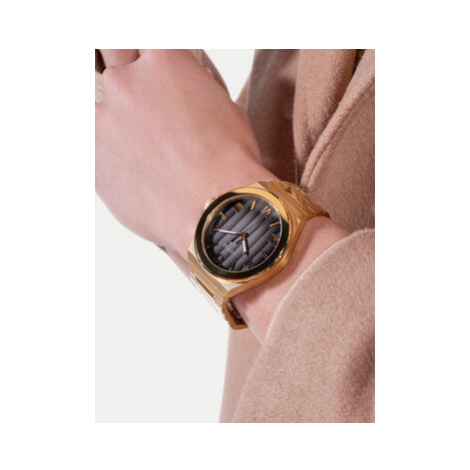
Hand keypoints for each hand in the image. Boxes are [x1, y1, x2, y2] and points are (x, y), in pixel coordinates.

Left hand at [96, 49, 273, 258]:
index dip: (145, 58)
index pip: (141, 42)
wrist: (214, 210)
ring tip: (141, 151)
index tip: (145, 70)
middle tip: (137, 101)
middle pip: (112, 60)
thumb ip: (190, 92)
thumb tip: (180, 98)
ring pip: (98, 109)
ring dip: (115, 123)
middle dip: (125, 77)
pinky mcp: (90, 156)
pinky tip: (133, 172)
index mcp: (164, 62)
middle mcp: (127, 82)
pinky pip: (92, 146)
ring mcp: (103, 118)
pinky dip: (107, 156)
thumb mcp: (223, 109)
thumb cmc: (228, 163)